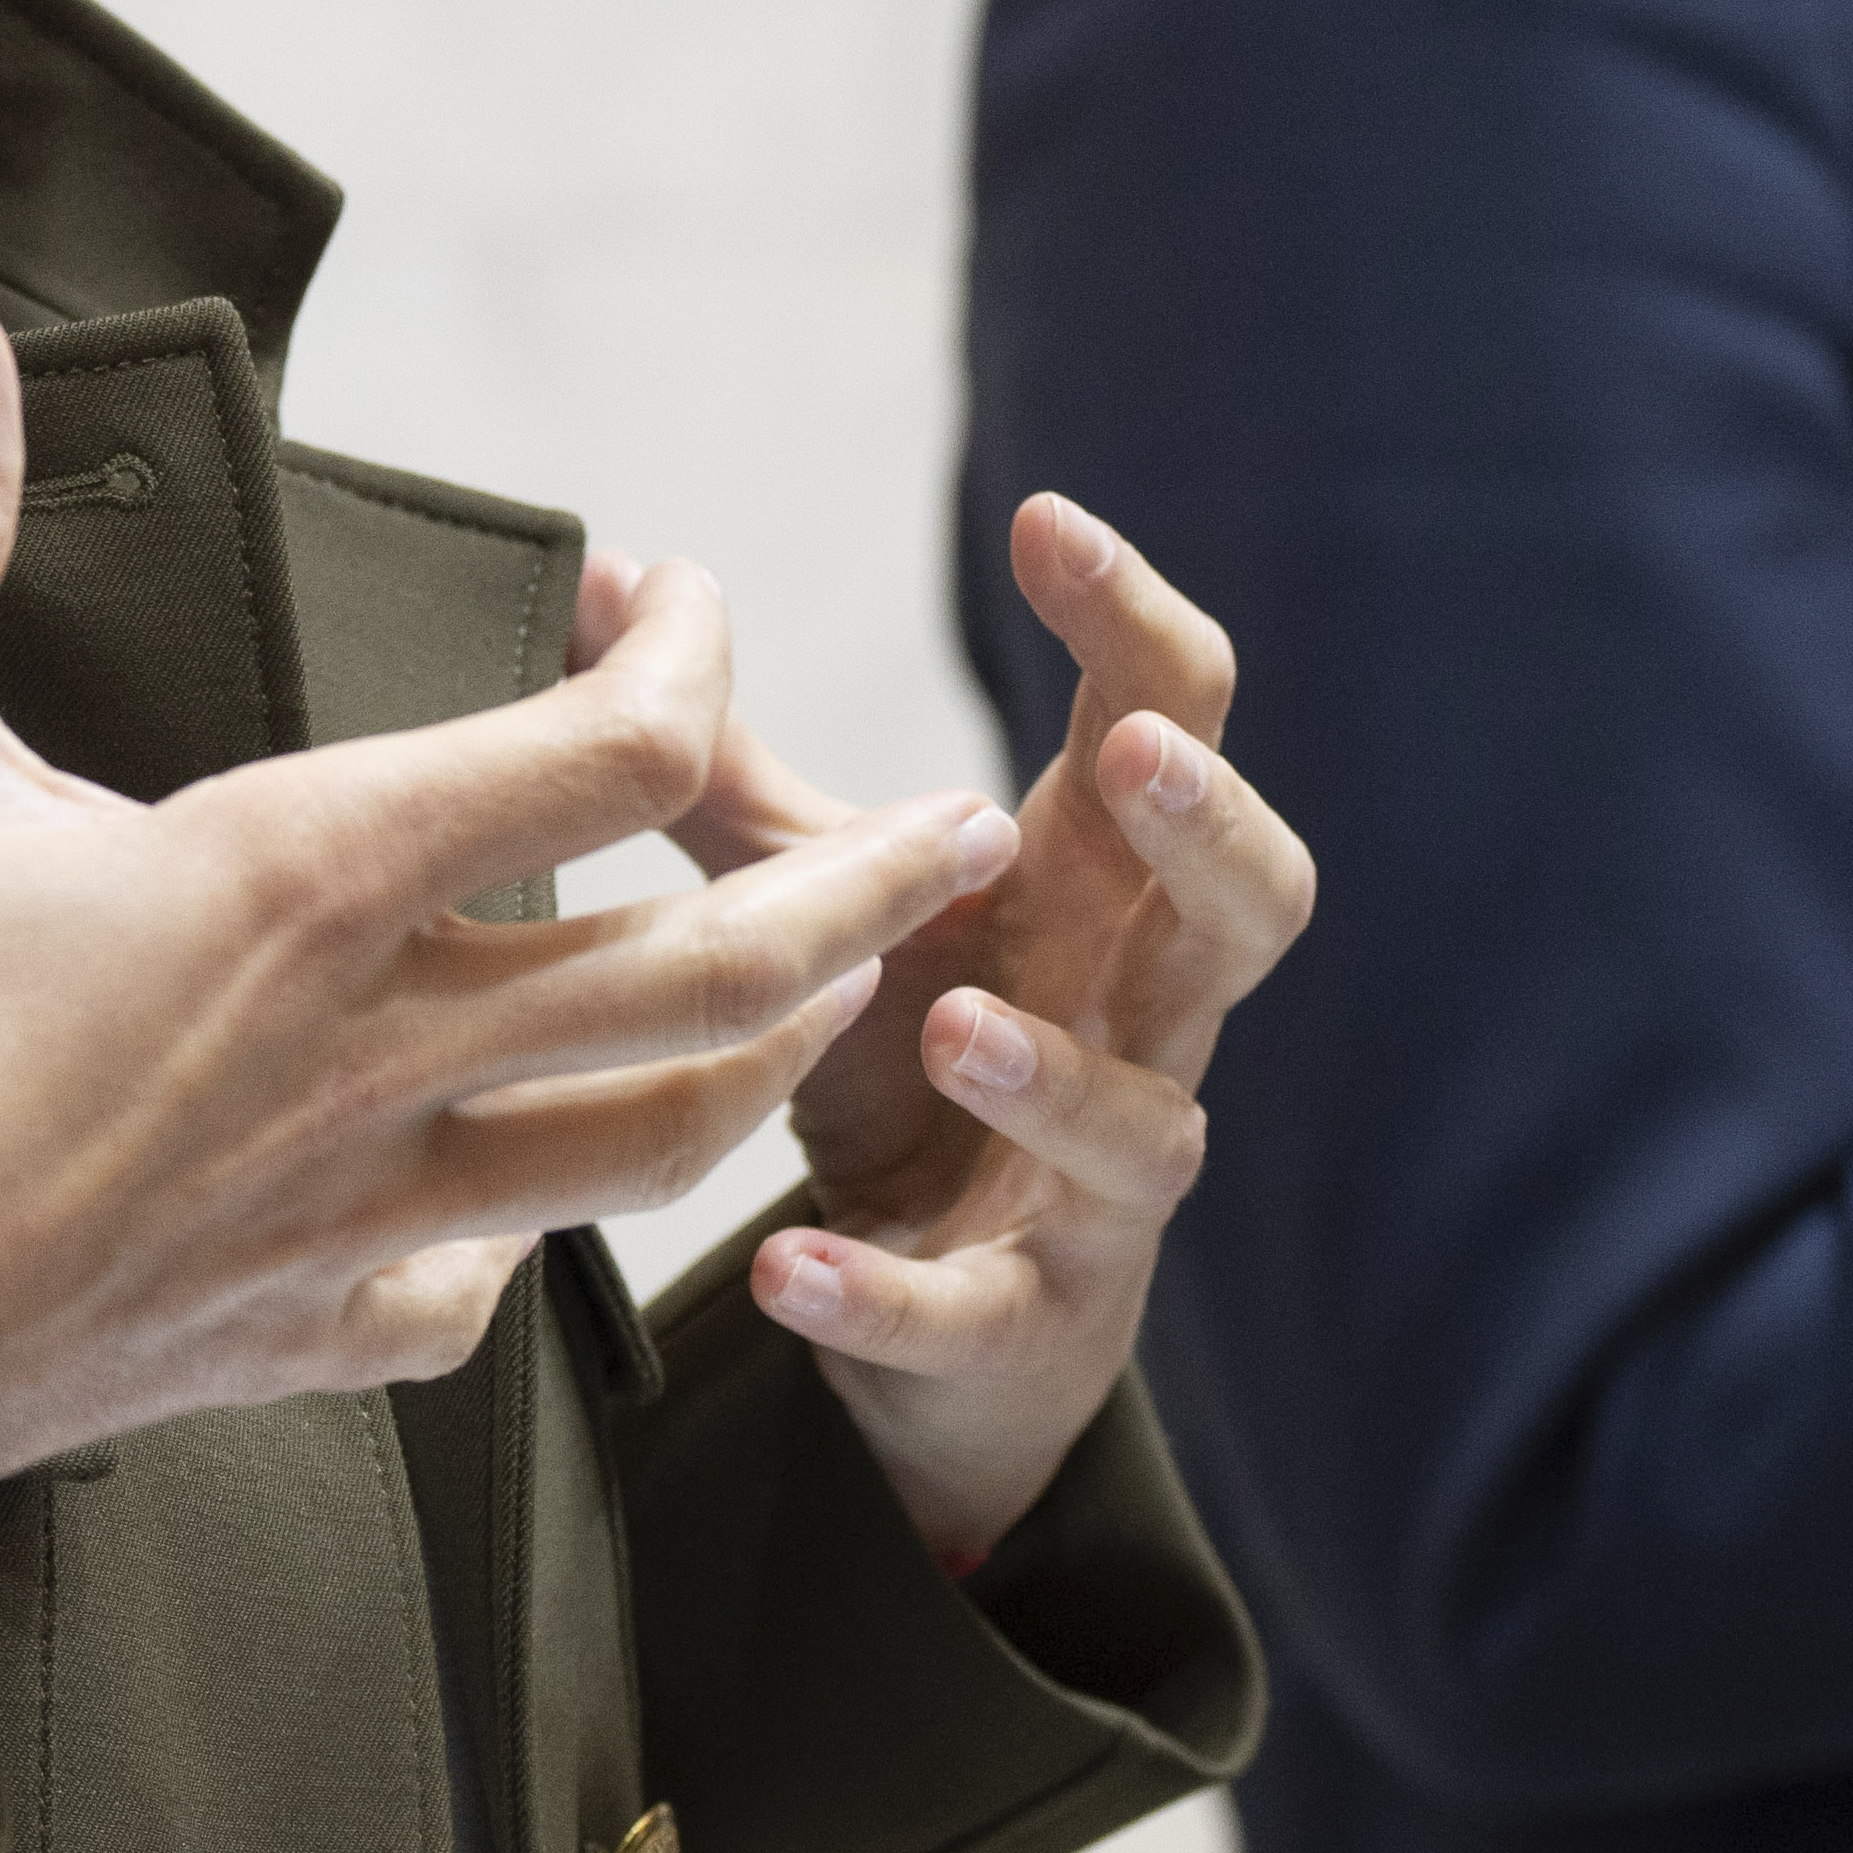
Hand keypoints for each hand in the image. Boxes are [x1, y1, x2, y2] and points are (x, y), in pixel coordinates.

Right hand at [0, 289, 1014, 1614]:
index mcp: (314, 885)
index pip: (614, 759)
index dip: (691, 658)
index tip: (684, 598)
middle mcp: (388, 1055)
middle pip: (724, 969)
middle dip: (874, 882)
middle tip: (973, 827)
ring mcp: (367, 1212)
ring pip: (663, 1144)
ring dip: (775, 1054)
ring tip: (835, 994)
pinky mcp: (316, 1336)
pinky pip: (486, 1284)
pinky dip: (537, 1228)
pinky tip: (524, 1203)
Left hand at [561, 491, 1309, 1571]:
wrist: (944, 1329)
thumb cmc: (907, 1060)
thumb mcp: (829, 905)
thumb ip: (724, 767)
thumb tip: (599, 587)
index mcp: (1094, 896)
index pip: (1169, 725)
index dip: (1134, 624)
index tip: (1047, 523)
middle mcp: (1136, 1026)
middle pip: (1253, 912)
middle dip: (1208, 827)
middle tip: (1131, 753)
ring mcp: (1097, 1187)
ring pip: (1147, 1128)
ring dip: (1054, 1073)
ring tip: (946, 1020)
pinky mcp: (1024, 1325)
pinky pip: (977, 1314)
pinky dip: (884, 1295)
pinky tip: (784, 1265)